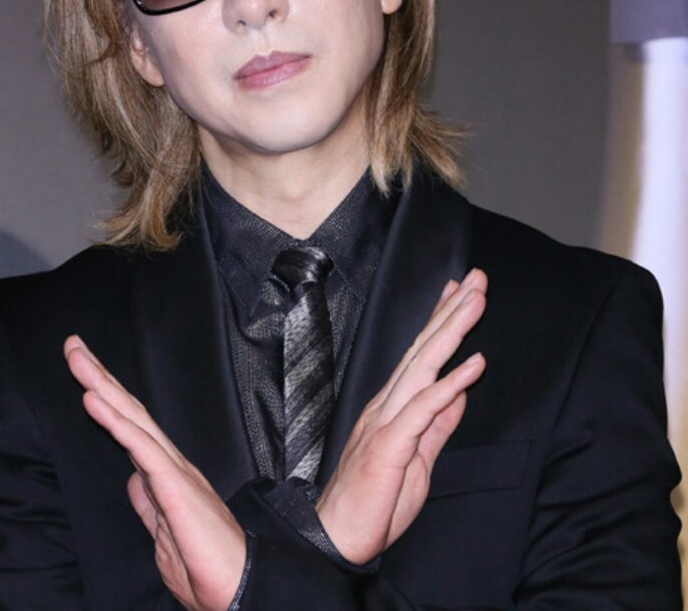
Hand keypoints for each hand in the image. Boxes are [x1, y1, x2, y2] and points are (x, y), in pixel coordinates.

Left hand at [64, 336, 245, 610]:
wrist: (237, 588)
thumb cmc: (204, 567)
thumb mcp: (163, 534)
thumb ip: (147, 502)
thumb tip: (132, 479)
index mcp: (166, 474)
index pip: (130, 425)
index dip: (106, 396)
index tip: (83, 372)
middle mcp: (171, 463)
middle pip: (129, 409)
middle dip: (99, 375)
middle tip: (73, 345)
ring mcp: (174, 470)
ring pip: (133, 417)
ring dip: (100, 385)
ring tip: (76, 359)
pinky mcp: (175, 484)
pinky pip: (139, 445)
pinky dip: (114, 420)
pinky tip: (93, 399)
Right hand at [317, 269, 487, 563]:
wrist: (338, 537)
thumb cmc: (375, 501)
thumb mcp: (419, 460)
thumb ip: (437, 425)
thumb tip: (459, 394)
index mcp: (393, 406)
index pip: (421, 355)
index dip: (441, 321)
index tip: (460, 291)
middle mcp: (388, 404)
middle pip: (423, 349)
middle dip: (451, 311)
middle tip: (477, 279)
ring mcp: (386, 420)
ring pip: (423, 366)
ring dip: (451, 331)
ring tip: (475, 301)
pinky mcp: (389, 444)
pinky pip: (424, 409)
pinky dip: (449, 384)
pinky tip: (473, 364)